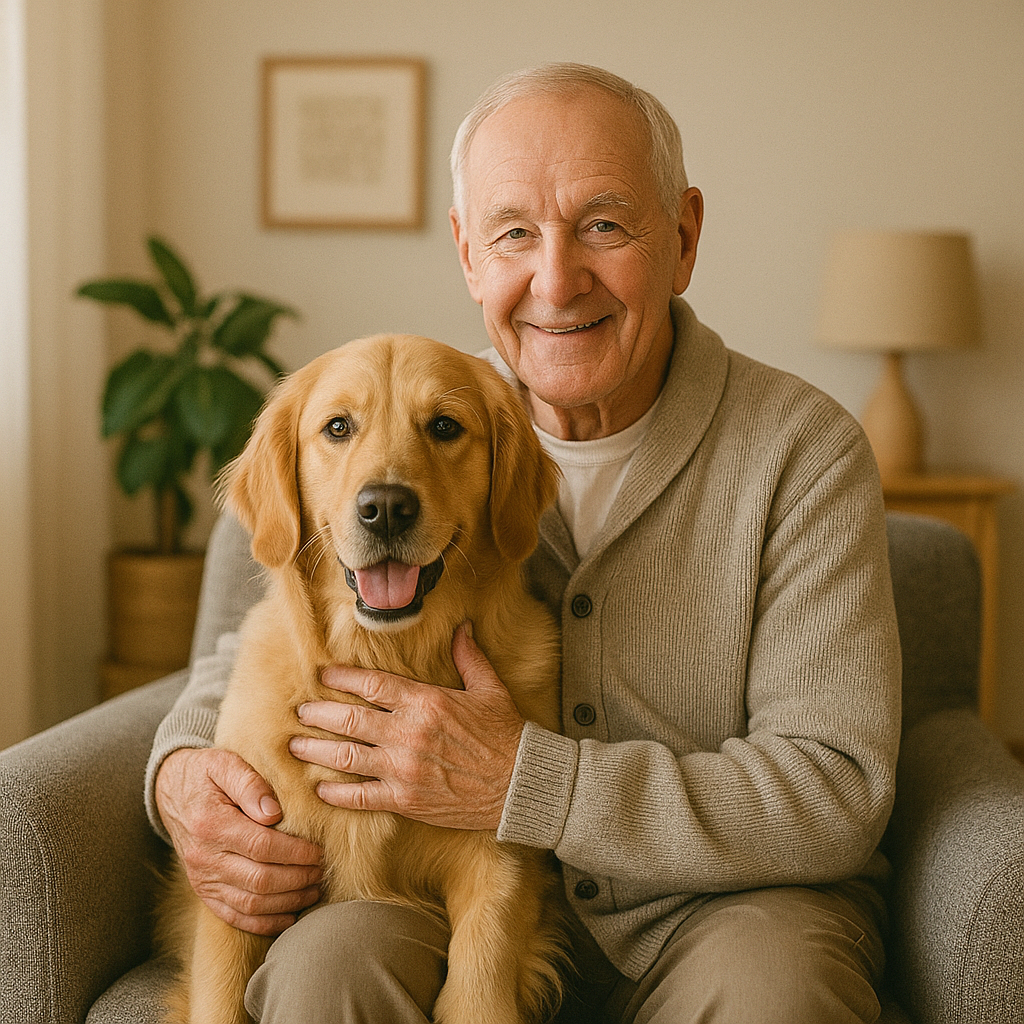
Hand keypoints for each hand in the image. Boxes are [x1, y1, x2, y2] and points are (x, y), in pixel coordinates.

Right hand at [155, 747, 322, 934]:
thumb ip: (249, 784)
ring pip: (251, 904)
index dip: (295, 853)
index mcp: (210, 825)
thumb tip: (273, 812)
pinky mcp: (204, 892)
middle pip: (260, 880)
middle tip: (322, 871)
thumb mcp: (224, 764)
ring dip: (287, 902)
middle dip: (298, 879)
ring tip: (314, 890)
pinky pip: (235, 917)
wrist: (171, 791)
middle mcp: (204, 858)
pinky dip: (264, 922)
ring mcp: (202, 879)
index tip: (319, 851)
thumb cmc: (206, 774)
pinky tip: (290, 915)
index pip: (261, 847)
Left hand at [288, 623, 524, 829]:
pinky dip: (337, 794)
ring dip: (317, 751)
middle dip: (319, 714)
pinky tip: (320, 790)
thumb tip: (461, 627)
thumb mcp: (490, 689)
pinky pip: (361, 797)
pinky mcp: (406, 800)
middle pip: (350, 719)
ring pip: (347, 756)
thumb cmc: (506, 735)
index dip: (342, 679)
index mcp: (427, 702)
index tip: (322, 675)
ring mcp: (404, 769)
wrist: (520, 785)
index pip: (372, 684)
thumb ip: (469, 657)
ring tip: (295, 746)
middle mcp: (409, 734)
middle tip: (299, 711)